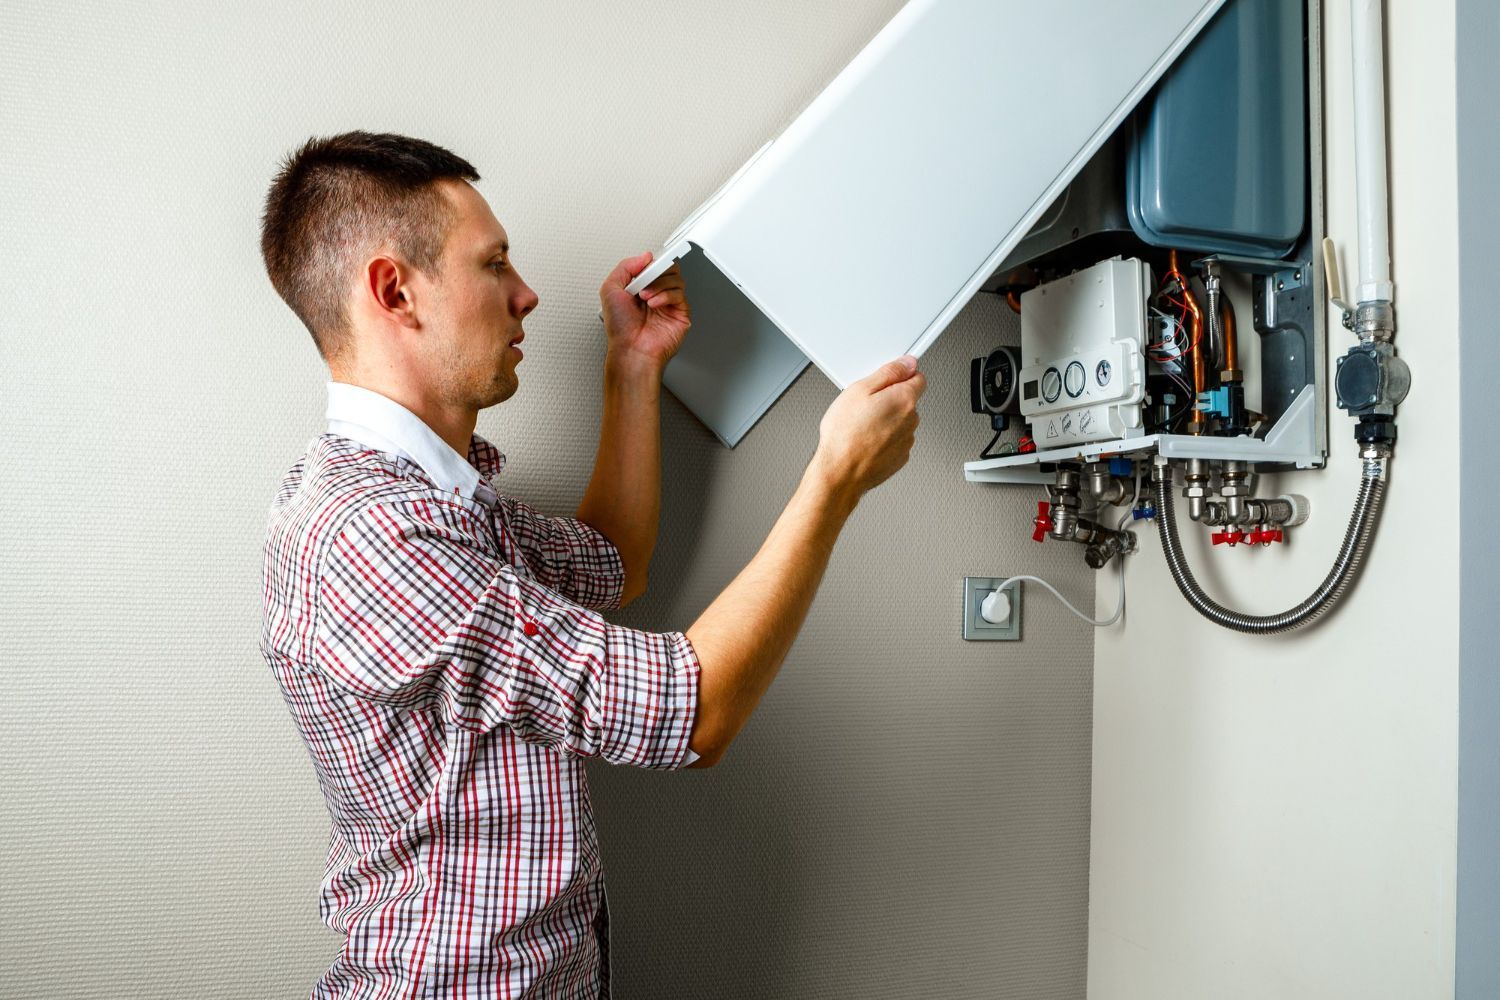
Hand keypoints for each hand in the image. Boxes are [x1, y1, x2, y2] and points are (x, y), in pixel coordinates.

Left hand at [599, 251, 690, 372]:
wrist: (630, 349)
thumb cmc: (620, 329)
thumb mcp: (610, 289)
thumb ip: (625, 267)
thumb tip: (644, 257)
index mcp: (640, 287)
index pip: (653, 265)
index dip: (651, 262)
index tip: (646, 262)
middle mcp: (656, 294)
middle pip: (668, 268)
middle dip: (656, 271)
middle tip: (646, 280)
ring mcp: (669, 304)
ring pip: (676, 278)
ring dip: (659, 284)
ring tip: (645, 297)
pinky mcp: (680, 313)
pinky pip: (680, 294)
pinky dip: (666, 295)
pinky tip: (654, 304)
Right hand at [810, 356, 924, 497]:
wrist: (841, 473)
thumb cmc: (845, 436)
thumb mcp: (859, 390)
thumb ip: (888, 373)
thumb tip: (907, 363)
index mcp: (904, 400)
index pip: (919, 377)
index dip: (902, 374)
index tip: (890, 376)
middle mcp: (911, 421)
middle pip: (908, 400)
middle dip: (890, 398)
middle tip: (866, 403)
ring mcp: (906, 441)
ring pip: (901, 421)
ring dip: (887, 420)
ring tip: (862, 425)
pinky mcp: (899, 457)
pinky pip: (895, 440)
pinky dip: (884, 438)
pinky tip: (865, 439)